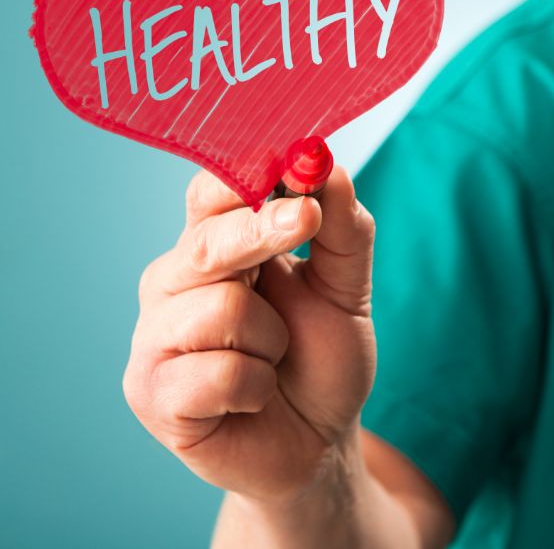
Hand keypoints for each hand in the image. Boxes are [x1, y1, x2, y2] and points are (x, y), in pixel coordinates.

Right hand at [123, 168, 376, 502]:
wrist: (318, 442)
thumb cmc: (320, 360)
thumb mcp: (347, 290)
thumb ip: (343, 230)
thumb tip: (330, 165)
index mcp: (213, 249)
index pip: (211, 194)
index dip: (249, 176)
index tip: (298, 165)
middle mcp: (174, 284)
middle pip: (208, 240)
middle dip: (266, 232)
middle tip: (305, 223)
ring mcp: (154, 339)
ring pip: (221, 309)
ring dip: (273, 340)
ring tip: (272, 360)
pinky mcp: (151, 395)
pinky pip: (216, 372)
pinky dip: (255, 386)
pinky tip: (252, 397)